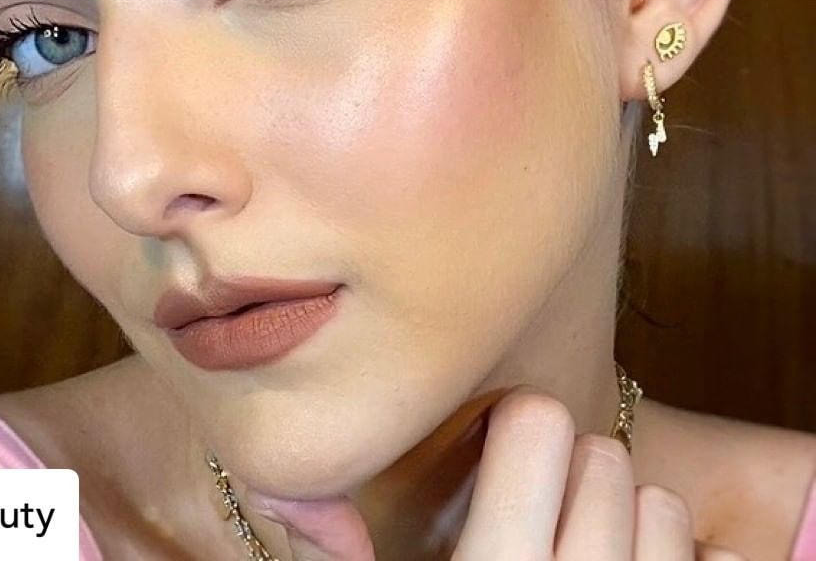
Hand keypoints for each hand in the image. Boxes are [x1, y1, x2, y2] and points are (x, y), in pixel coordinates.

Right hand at [243, 387, 747, 560]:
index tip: (510, 444)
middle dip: (577, 469)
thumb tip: (314, 497)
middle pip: (603, 458)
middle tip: (547, 506)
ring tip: (590, 547)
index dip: (522, 428)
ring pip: (663, 507)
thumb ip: (327, 554)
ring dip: (633, 517)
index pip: (536, 428)